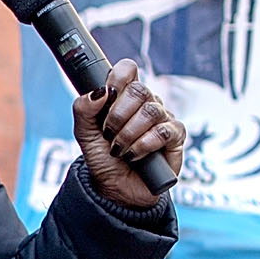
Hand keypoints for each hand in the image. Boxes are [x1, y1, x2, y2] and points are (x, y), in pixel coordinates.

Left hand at [73, 58, 184, 210]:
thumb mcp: (85, 134)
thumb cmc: (104, 158)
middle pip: (139, 89)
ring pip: (151, 111)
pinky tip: (135, 155)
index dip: (117, 78)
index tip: (106, 97)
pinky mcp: (176, 137)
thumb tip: (100, 91)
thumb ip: (83, 109)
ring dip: (128, 134)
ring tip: (119, 149)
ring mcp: (163, 118)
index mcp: (124, 96)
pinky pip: (164, 131)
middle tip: (109, 133)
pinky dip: (144, 145)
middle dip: (118, 115)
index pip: (128, 70)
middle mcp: (146, 103)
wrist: (116, 188)